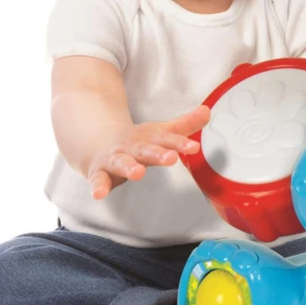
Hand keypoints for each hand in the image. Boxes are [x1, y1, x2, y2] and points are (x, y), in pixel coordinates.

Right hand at [87, 105, 210, 199]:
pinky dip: (98, 186)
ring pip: (122, 162)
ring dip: (129, 167)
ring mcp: (115, 158)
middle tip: (170, 158)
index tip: (194, 148)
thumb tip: (207, 111)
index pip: (167, 140)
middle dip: (157, 154)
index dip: (180, 143)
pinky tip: (99, 194)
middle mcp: (132, 146)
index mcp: (149, 138)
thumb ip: (184, 125)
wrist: (98, 141)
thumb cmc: (137, 141)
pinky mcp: (99, 171)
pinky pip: (98, 179)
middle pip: (145, 150)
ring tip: (137, 173)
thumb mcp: (160, 132)